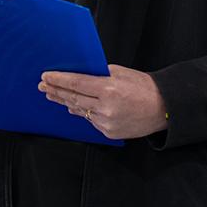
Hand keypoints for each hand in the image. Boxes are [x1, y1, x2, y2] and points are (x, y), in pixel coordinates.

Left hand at [38, 64, 168, 139]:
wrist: (164, 109)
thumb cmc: (144, 87)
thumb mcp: (120, 73)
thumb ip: (98, 74)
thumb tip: (79, 75)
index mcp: (109, 89)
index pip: (76, 84)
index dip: (58, 80)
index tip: (46, 76)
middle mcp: (106, 108)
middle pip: (73, 98)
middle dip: (55, 91)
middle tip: (43, 86)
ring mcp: (106, 123)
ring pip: (79, 111)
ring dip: (65, 102)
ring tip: (52, 95)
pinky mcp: (108, 133)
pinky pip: (90, 120)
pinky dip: (82, 112)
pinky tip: (72, 106)